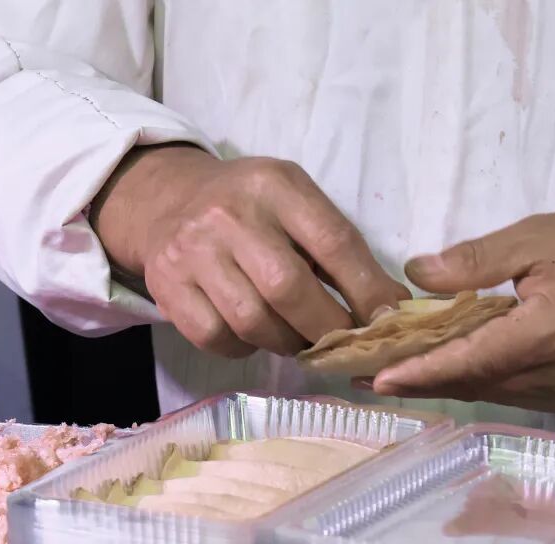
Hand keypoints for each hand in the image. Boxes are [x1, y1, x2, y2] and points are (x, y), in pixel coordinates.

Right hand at [91, 145, 407, 356]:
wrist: (167, 202)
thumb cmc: (246, 207)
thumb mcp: (292, 201)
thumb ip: (334, 246)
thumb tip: (388, 308)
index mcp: (274, 186)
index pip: (332, 242)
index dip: (366, 289)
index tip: (387, 321)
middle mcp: (228, 216)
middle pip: (287, 288)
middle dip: (325, 327)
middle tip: (339, 343)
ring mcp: (192, 252)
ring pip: (250, 321)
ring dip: (284, 342)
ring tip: (295, 339)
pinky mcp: (167, 286)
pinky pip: (215, 336)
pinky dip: (241, 347)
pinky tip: (251, 334)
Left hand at [373, 208, 554, 417]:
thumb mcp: (541, 237)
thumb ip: (476, 259)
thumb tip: (415, 274)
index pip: (474, 360)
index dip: (422, 372)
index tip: (378, 379)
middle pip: (476, 383)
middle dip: (420, 380)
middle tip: (365, 376)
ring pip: (492, 393)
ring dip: (444, 383)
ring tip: (394, 372)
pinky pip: (514, 394)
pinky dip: (478, 381)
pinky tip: (445, 371)